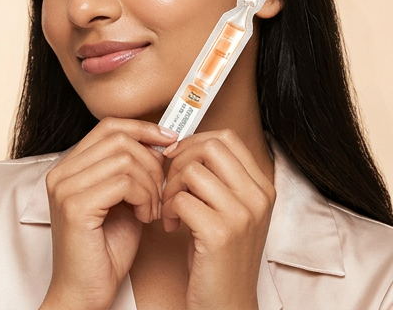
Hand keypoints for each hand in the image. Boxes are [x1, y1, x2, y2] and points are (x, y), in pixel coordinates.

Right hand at [41, 119, 176, 309]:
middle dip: (151, 161)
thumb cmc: (105, 253)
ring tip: (153, 209)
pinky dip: (145, 198)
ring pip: (125, 158)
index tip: (169, 140)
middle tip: (162, 192)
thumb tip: (159, 146)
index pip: (108, 126)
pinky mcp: (75, 206)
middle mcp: (62, 171)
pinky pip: (124, 182)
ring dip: (151, 184)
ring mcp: (65, 187)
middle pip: (118, 138)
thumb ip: (132, 174)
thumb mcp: (122, 203)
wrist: (84, 295)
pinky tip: (145, 217)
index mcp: (69, 167)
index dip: (142, 128)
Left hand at [161, 130, 274, 309]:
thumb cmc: (219, 252)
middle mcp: (258, 198)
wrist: (227, 302)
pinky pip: (181, 199)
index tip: (177, 158)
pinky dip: (168, 209)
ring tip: (171, 208)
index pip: (226, 138)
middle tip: (171, 185)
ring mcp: (242, 216)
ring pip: (191, 170)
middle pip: (209, 146)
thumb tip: (181, 139)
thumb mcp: (228, 208)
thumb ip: (216, 175)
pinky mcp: (220, 234)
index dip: (194, 141)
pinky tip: (171, 225)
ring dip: (170, 187)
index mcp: (262, 187)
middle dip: (179, 160)